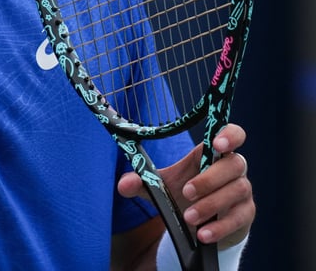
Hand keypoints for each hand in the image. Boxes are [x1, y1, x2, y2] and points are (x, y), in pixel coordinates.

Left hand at [117, 123, 253, 247]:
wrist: (199, 223)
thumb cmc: (182, 194)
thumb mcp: (160, 186)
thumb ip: (142, 182)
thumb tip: (124, 184)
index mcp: (212, 154)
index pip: (231, 135)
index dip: (229, 136)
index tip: (217, 144)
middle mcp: (232, 169)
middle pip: (234, 165)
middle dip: (210, 179)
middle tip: (187, 192)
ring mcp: (242, 191)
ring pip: (237, 191)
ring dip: (212, 205)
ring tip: (189, 217)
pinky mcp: (245, 214)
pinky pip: (239, 218)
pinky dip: (220, 227)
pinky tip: (203, 235)